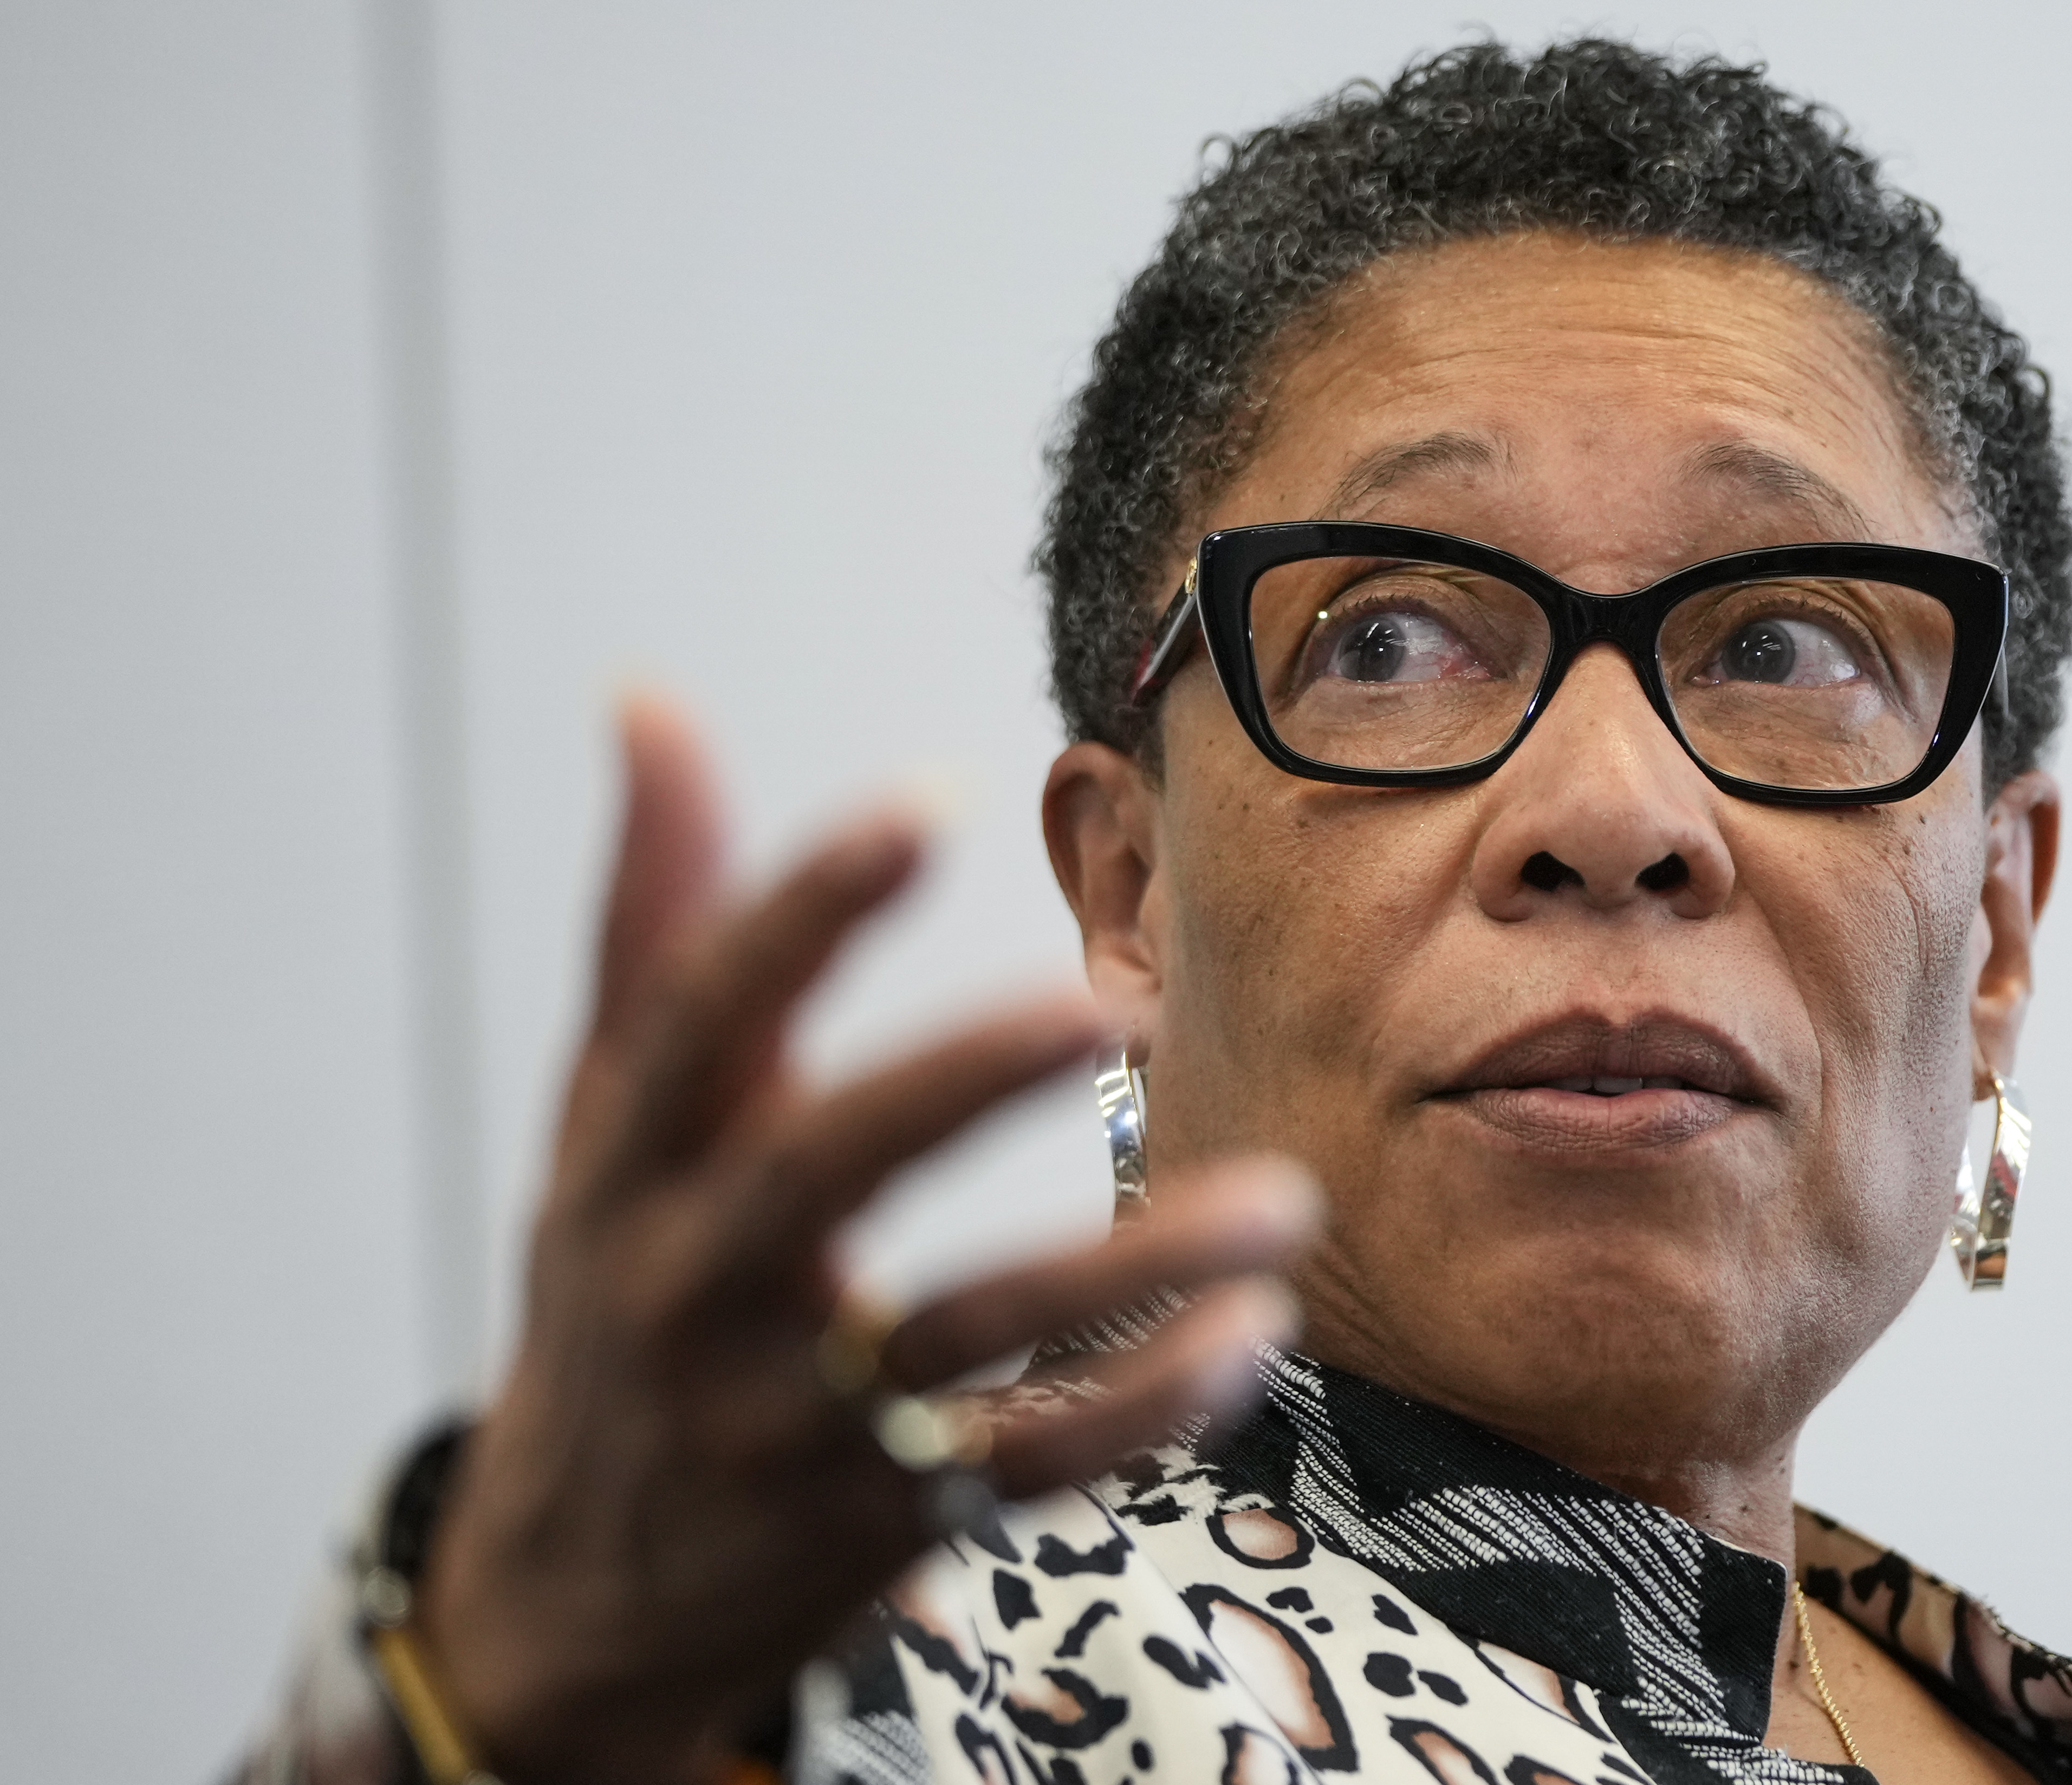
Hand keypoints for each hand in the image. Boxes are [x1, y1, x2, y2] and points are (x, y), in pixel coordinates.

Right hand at [417, 695, 1316, 1784]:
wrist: (563, 1596)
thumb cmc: (612, 1295)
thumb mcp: (606, 1119)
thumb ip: (654, 918)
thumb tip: (648, 696)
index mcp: (624, 1167)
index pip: (699, 1019)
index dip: (800, 905)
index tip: (925, 797)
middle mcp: (687, 1292)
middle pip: (821, 1170)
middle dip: (956, 1084)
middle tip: (1099, 1004)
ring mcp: (778, 1427)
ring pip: (962, 1339)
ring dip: (1126, 1270)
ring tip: (1287, 1200)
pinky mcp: (869, 1525)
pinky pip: (1019, 1469)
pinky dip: (1138, 1410)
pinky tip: (1249, 1337)